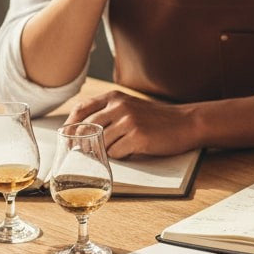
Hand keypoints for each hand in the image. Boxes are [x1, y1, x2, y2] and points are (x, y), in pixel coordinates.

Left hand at [65, 90, 190, 157]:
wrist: (186, 123)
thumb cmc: (156, 118)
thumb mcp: (129, 106)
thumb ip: (107, 112)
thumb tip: (79, 131)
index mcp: (114, 97)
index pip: (81, 110)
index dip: (70, 126)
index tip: (68, 139)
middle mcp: (119, 106)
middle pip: (87, 129)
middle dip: (82, 145)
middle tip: (85, 154)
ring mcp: (128, 121)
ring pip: (100, 144)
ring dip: (105, 151)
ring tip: (121, 148)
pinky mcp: (137, 137)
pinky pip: (116, 153)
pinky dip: (120, 156)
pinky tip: (132, 150)